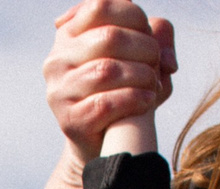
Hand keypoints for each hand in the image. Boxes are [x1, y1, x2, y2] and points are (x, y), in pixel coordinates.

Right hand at [33, 1, 177, 188]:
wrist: (103, 144)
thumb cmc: (124, 91)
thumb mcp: (141, 58)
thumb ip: (156, 36)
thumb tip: (163, 43)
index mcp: (69, 35)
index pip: (100, 7)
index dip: (134, 16)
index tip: (149, 35)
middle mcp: (56, 60)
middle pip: (108, 37)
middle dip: (144, 48)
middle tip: (158, 64)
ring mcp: (58, 91)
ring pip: (107, 70)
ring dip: (142, 76)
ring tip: (154, 85)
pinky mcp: (68, 121)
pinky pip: (106, 103)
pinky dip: (135, 100)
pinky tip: (148, 102)